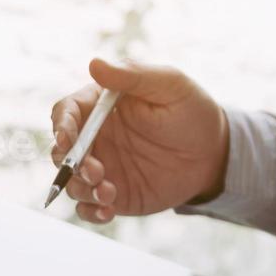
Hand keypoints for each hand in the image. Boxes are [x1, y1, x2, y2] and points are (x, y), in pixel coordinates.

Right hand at [51, 59, 229, 223]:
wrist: (214, 154)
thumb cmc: (192, 111)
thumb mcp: (169, 85)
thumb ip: (133, 75)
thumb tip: (94, 64)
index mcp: (101, 107)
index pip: (67, 112)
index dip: (61, 125)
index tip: (68, 139)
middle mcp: (96, 138)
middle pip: (62, 151)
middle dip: (71, 164)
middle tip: (96, 172)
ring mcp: (102, 169)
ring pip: (73, 182)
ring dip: (82, 189)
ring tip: (108, 193)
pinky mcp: (113, 195)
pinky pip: (88, 208)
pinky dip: (90, 212)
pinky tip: (107, 211)